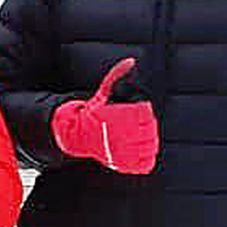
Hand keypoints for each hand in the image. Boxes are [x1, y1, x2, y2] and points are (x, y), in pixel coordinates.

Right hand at [50, 58, 158, 173]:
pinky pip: (145, 162)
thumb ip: (118, 76)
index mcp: (118, 117)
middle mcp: (121, 136)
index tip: (133, 112)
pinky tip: (136, 150)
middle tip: (132, 125)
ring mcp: (123, 153)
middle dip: (143, 126)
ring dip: (145, 141)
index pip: (144, 112)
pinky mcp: (124, 165)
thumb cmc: (93, 114)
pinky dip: (144, 157)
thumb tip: (130, 61)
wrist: (78, 137)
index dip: (141, 111)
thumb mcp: (104, 93)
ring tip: (133, 137)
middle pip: (148, 129)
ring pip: (149, 145)